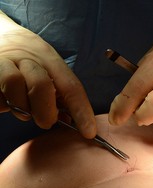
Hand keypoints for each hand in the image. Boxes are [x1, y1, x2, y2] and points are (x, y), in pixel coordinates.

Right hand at [0, 11, 95, 137]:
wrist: (0, 35)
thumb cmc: (29, 58)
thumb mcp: (48, 67)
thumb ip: (58, 91)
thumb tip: (69, 119)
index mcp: (50, 59)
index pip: (70, 86)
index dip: (81, 111)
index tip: (89, 132)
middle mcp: (28, 57)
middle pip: (41, 84)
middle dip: (46, 111)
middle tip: (47, 122)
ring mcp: (4, 61)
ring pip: (13, 84)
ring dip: (21, 106)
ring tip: (23, 111)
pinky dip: (2, 104)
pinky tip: (6, 102)